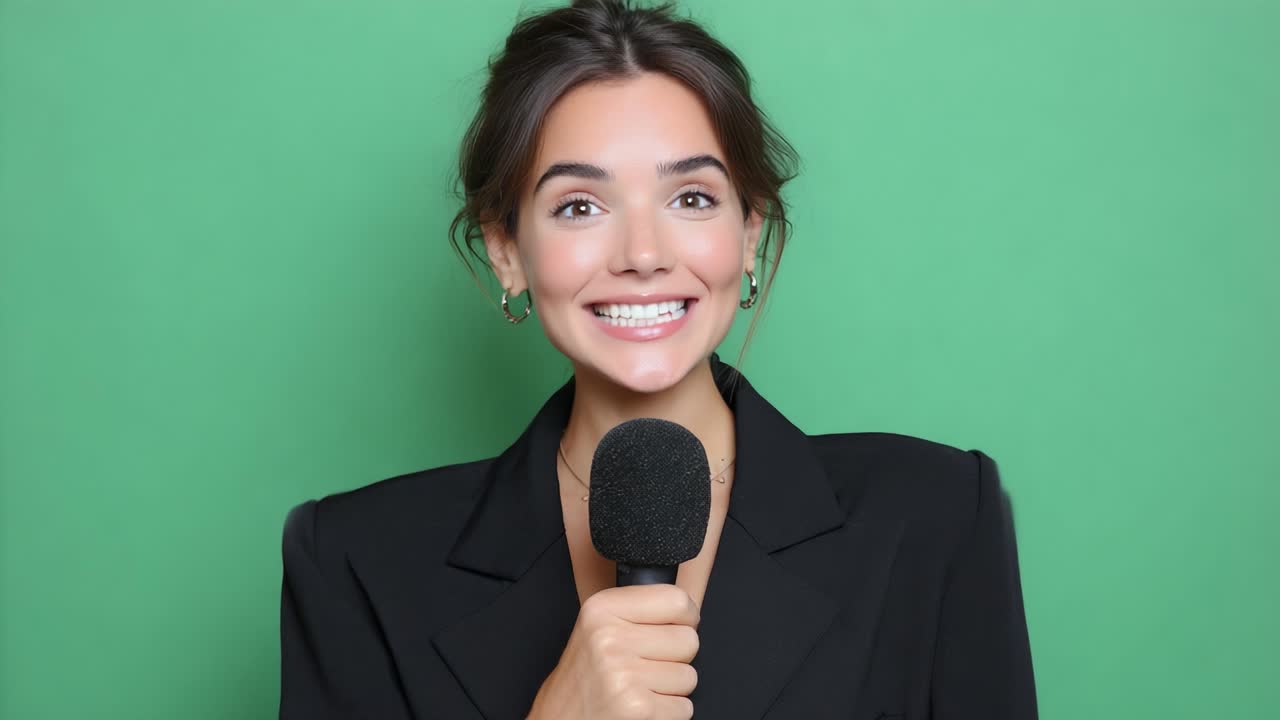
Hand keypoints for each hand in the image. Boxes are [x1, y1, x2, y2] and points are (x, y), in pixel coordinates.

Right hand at [527, 584, 700, 719]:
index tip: (672, 630)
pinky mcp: (637, 708)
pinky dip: (669, 713)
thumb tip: (689, 608)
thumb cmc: (584, 681)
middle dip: (676, 659)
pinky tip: (642, 709)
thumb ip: (639, 613)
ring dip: (672, 690)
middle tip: (645, 668)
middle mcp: (609, 638)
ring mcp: (623, 674)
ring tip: (640, 690)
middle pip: (688, 640)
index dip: (685, 619)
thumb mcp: (598, 629)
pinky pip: (684, 707)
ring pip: (689, 676)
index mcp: (601, 610)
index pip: (676, 600)